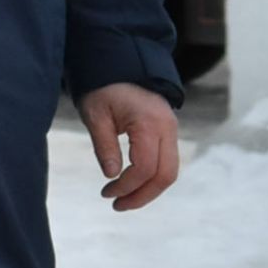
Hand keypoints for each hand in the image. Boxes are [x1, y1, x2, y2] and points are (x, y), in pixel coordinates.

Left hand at [77, 83, 179, 211]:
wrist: (120, 61)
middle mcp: (168, 127)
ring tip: (123, 199)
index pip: (144, 168)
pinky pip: (166, 162)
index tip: (106, 193)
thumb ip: (105, 146)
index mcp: (150, 123)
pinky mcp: (168, 131)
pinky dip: (152, 177)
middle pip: (165, 175)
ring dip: (148, 190)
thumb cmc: (104, 86)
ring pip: (169, 171)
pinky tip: (132, 184)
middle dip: (142, 196)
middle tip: (117, 205)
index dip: (126, 187)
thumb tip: (112, 176)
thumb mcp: (96, 115)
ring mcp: (171, 129)